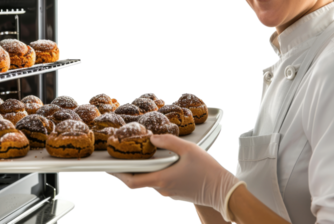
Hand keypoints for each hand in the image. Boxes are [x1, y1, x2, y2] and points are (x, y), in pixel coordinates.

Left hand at [105, 134, 238, 214]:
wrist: (224, 191)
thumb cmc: (207, 170)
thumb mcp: (189, 149)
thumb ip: (168, 141)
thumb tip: (152, 137)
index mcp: (162, 179)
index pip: (131, 182)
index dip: (117, 176)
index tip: (109, 168)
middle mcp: (162, 190)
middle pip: (138, 183)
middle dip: (129, 172)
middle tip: (122, 160)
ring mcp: (170, 194)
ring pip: (151, 183)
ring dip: (146, 172)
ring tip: (145, 158)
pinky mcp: (177, 195)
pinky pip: (162, 185)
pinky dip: (158, 175)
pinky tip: (165, 164)